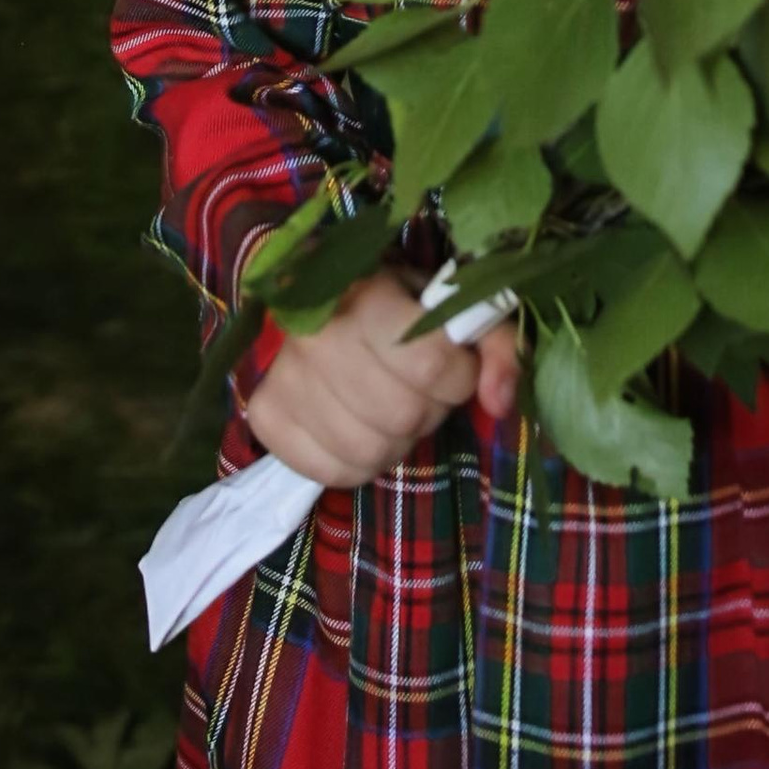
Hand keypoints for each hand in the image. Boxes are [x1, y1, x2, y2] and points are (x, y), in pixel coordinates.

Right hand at [244, 270, 521, 490]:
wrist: (319, 302)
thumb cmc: (394, 304)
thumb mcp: (449, 305)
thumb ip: (492, 343)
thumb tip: (500, 401)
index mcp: (365, 296)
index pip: (429, 363)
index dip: (457, 375)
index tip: (453, 364)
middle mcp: (316, 337)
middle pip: (401, 414)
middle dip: (428, 409)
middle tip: (420, 388)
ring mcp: (285, 379)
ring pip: (369, 452)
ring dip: (395, 440)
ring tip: (389, 408)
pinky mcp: (267, 417)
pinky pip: (332, 472)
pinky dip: (357, 464)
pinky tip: (358, 428)